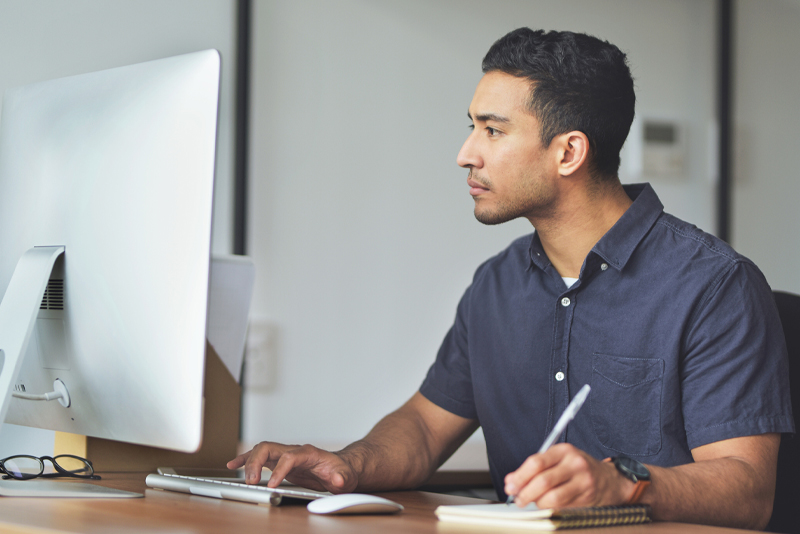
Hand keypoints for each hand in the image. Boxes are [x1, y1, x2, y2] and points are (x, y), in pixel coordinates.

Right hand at [227, 442, 358, 493]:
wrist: (341, 468)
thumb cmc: (342, 471)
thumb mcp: (346, 476)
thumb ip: (343, 478)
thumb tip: (338, 479)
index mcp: (309, 453)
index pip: (289, 457)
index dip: (279, 470)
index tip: (272, 485)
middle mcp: (294, 451)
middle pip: (270, 448)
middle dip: (257, 462)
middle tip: (251, 482)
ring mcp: (285, 455)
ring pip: (261, 450)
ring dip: (248, 461)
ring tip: (240, 476)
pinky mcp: (280, 462)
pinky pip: (259, 457)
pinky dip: (246, 460)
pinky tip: (234, 466)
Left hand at [504, 443, 633, 507]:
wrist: (610, 480)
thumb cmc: (578, 469)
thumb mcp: (558, 461)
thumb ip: (535, 468)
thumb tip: (511, 481)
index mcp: (564, 451)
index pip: (536, 463)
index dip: (519, 477)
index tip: (510, 486)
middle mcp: (575, 464)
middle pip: (543, 481)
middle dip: (525, 493)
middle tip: (518, 499)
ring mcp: (583, 482)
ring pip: (552, 497)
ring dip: (537, 503)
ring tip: (532, 503)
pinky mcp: (587, 498)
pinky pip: (562, 507)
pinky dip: (550, 509)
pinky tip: (546, 507)